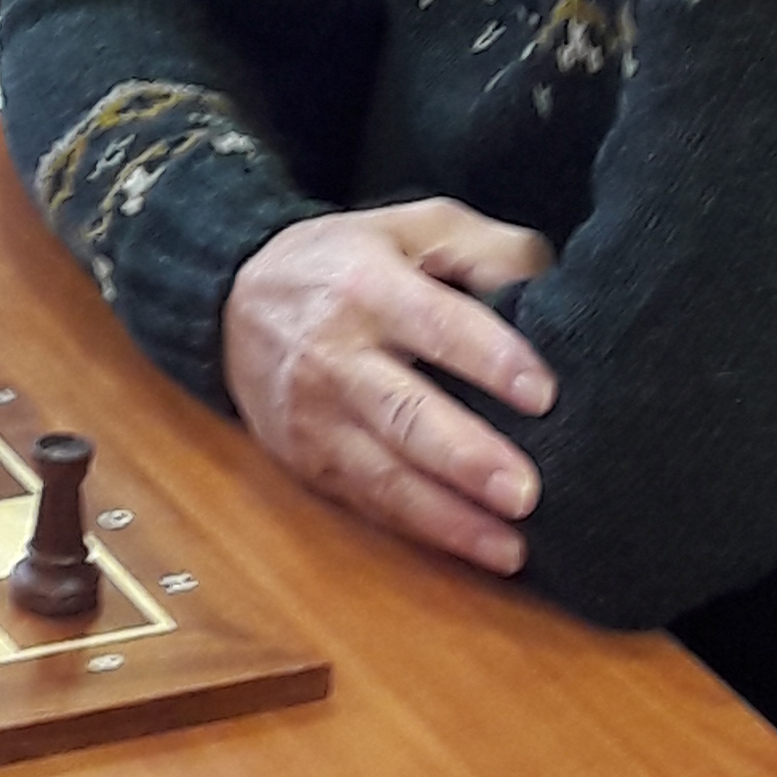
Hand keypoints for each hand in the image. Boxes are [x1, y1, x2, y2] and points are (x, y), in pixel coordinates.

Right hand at [222, 198, 556, 571]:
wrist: (234, 299)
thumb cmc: (343, 262)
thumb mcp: (408, 227)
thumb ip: (481, 244)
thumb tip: (541, 274)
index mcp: (368, 289)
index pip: (437, 325)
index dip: (490, 359)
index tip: (542, 393)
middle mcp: (336, 357)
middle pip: (404, 414)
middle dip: (465, 458)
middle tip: (524, 491)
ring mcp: (316, 417)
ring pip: (384, 476)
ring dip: (449, 519)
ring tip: (509, 547)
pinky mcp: (306, 460)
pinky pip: (367, 502)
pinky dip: (420, 531)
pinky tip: (470, 548)